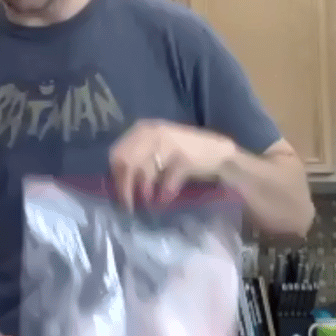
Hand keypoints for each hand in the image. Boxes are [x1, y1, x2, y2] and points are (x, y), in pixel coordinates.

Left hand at [109, 119, 236, 208]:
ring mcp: (169, 143)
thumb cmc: (185, 154)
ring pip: (144, 173)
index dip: (115, 176)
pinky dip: (163, 195)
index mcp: (143, 128)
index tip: (117, 194)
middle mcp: (153, 132)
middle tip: (128, 206)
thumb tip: (115, 181)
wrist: (220, 154)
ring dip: (144, 192)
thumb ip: (137, 158)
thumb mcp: (156, 150)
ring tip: (147, 205)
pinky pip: (166, 182)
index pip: (117, 153)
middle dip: (125, 187)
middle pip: (127, 163)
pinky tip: (163, 202)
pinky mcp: (184, 158)